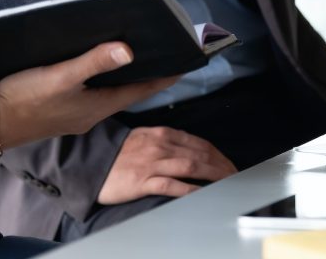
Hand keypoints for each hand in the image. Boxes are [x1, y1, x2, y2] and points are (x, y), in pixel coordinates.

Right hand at [0, 43, 176, 151]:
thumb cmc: (24, 100)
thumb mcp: (61, 76)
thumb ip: (94, 62)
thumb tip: (129, 50)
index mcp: (98, 106)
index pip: (142, 90)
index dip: (163, 77)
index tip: (184, 64)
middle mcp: (92, 113)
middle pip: (128, 91)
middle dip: (146, 75)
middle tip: (163, 55)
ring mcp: (76, 114)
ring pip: (109, 93)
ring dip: (123, 77)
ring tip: (136, 57)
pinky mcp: (60, 111)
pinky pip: (91, 94)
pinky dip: (101, 80)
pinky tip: (96, 68)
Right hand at [97, 127, 237, 204]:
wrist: (89, 164)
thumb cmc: (116, 154)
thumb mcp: (143, 138)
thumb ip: (165, 141)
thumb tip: (189, 148)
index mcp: (162, 134)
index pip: (199, 143)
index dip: (218, 154)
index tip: (229, 163)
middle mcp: (160, 145)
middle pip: (200, 154)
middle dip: (222, 165)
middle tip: (235, 175)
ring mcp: (152, 163)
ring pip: (191, 166)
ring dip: (213, 174)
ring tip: (227, 182)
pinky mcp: (143, 180)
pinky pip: (171, 184)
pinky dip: (189, 188)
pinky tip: (202, 192)